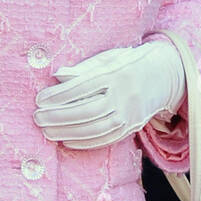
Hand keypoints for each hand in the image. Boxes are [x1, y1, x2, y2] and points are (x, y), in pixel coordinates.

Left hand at [33, 39, 185, 148]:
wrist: (163, 76)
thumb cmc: (126, 63)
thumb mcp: (107, 58)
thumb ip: (83, 68)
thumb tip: (57, 76)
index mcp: (115, 73)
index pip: (83, 86)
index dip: (59, 95)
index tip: (40, 99)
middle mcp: (124, 94)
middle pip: (87, 110)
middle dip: (58, 116)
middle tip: (37, 117)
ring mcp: (129, 113)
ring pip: (95, 128)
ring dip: (67, 132)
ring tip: (46, 131)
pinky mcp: (131, 127)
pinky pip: (105, 139)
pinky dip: (84, 142)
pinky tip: (66, 140)